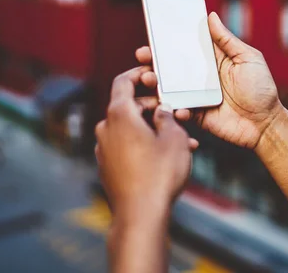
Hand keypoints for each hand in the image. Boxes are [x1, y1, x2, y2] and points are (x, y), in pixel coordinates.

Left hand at [95, 68, 197, 218]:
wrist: (141, 214)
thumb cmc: (159, 173)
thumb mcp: (174, 138)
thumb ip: (168, 117)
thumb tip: (162, 111)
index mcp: (119, 114)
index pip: (123, 81)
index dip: (138, 73)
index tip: (151, 73)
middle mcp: (106, 128)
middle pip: (130, 107)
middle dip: (155, 108)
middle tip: (178, 113)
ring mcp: (103, 149)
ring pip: (131, 129)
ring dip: (154, 130)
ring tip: (183, 140)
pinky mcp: (107, 166)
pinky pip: (127, 147)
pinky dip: (145, 145)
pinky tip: (167, 156)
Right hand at [135, 12, 282, 149]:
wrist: (265, 124)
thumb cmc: (261, 89)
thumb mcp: (248, 59)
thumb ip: (227, 40)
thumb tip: (211, 15)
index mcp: (211, 60)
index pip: (186, 46)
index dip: (169, 40)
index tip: (154, 31)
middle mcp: (200, 76)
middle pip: (171, 66)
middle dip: (154, 60)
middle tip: (143, 54)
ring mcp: (196, 95)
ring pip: (169, 87)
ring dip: (156, 83)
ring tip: (148, 78)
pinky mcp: (195, 114)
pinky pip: (178, 109)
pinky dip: (172, 107)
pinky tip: (172, 105)